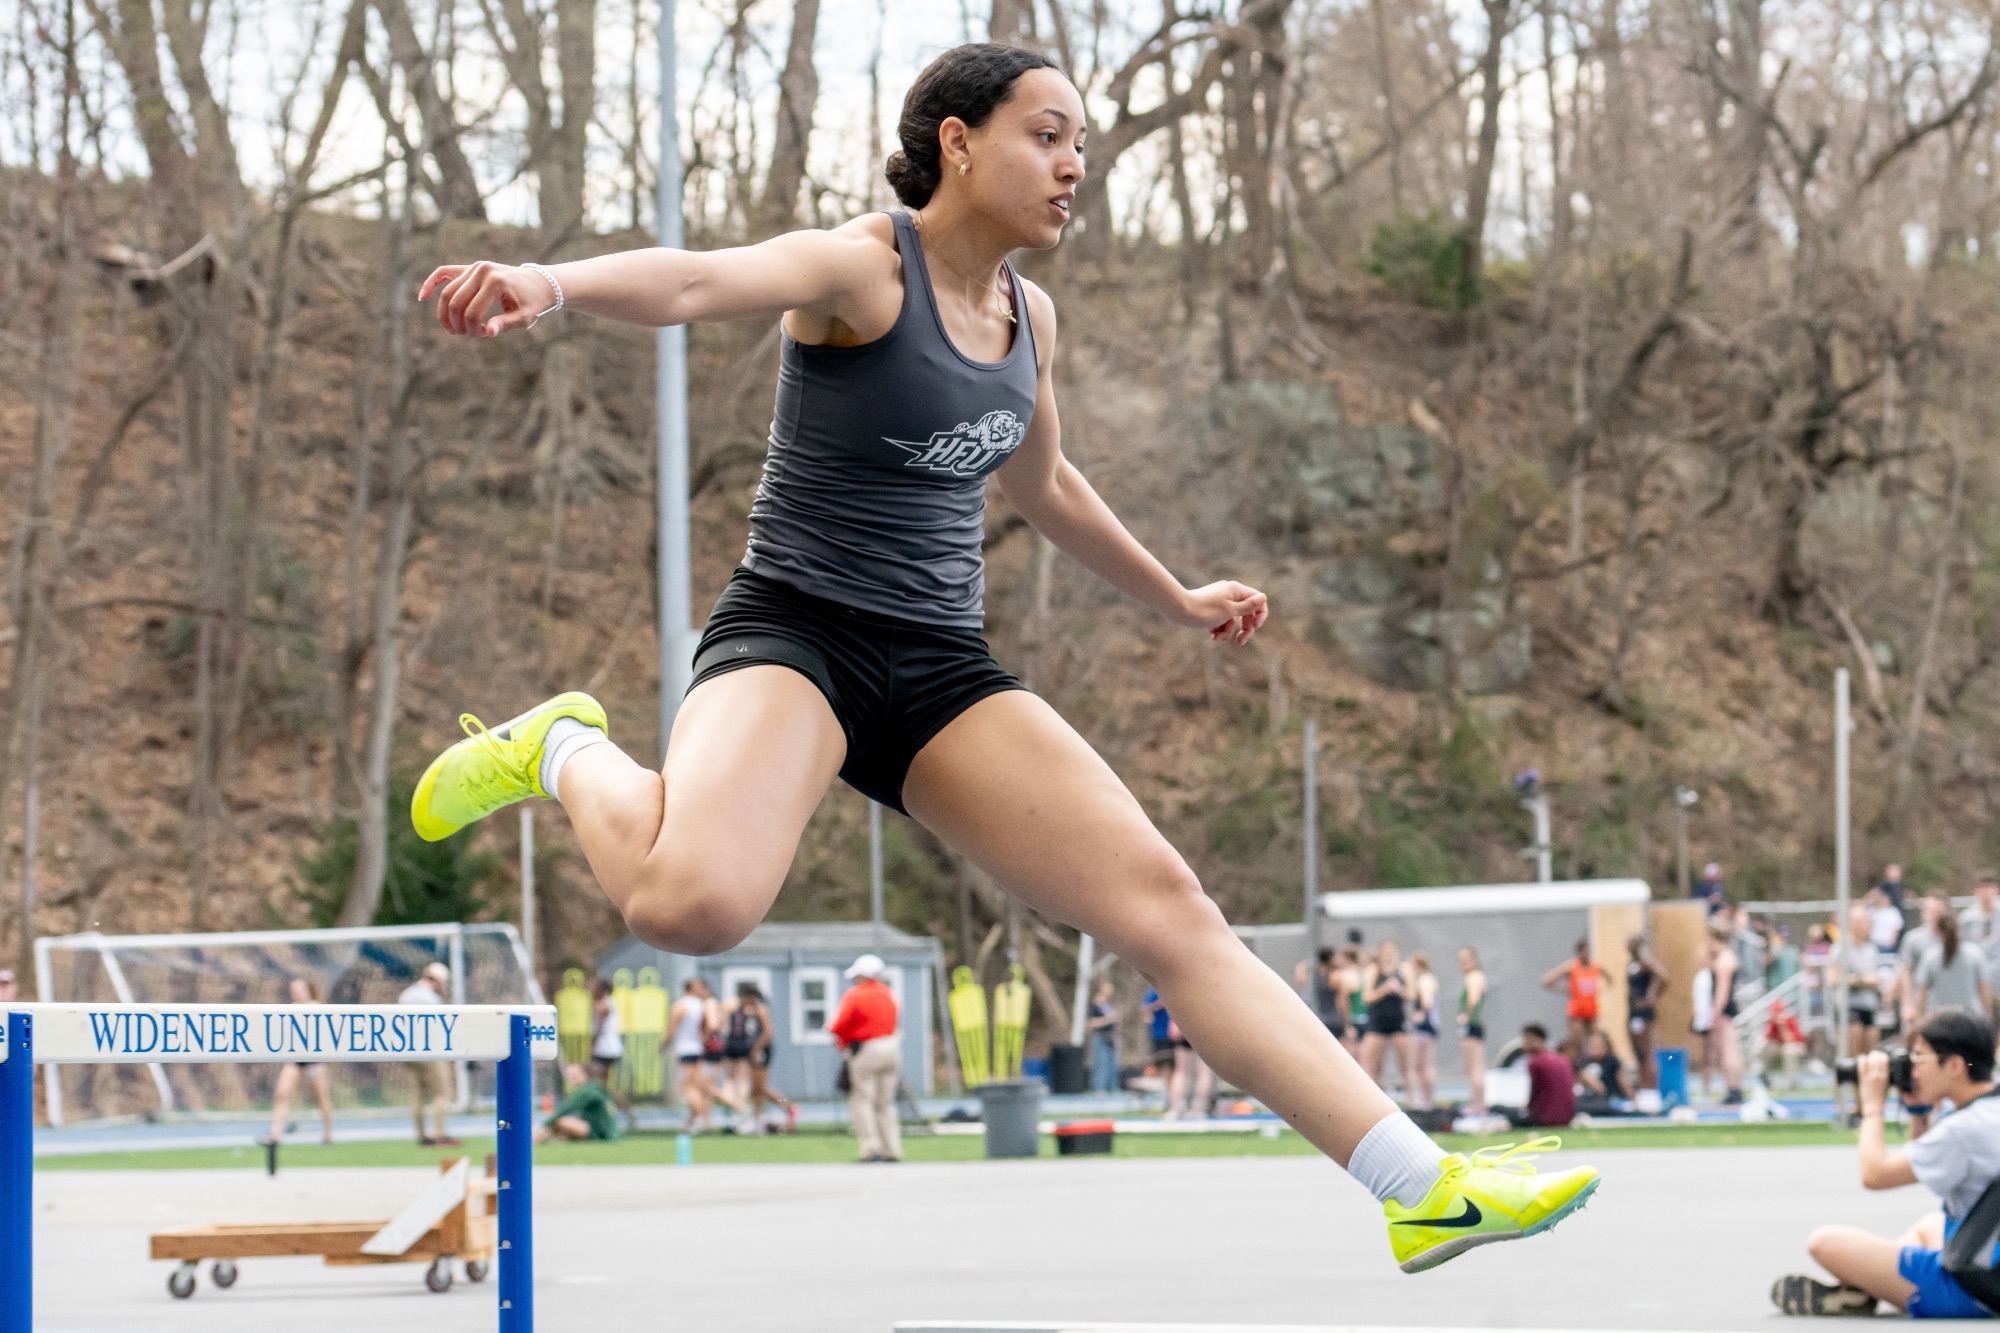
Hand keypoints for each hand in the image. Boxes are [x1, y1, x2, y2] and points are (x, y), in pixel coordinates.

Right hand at [417, 261, 557, 336]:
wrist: (538, 282)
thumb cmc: (532, 302)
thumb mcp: (523, 317)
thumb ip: (505, 324)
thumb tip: (488, 332)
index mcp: (495, 282)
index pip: (472, 312)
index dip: (472, 329)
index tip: (483, 335)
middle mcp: (482, 271)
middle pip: (455, 302)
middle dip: (457, 323)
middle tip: (465, 334)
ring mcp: (474, 267)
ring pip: (448, 292)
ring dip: (445, 314)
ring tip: (453, 329)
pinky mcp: (470, 267)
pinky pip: (444, 273)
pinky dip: (432, 284)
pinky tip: (423, 297)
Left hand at [1178, 580, 1267, 644]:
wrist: (1178, 610)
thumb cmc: (1204, 610)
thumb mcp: (1229, 611)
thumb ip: (1247, 606)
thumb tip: (1263, 597)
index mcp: (1236, 590)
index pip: (1258, 601)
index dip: (1260, 615)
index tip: (1255, 627)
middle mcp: (1229, 593)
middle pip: (1246, 613)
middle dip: (1245, 629)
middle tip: (1240, 642)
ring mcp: (1220, 601)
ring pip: (1233, 619)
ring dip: (1228, 631)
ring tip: (1217, 639)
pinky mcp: (1211, 609)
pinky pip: (1221, 621)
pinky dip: (1219, 629)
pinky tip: (1211, 635)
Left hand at [1858, 1049, 1890, 1113]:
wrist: (1874, 1106)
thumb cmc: (1881, 1097)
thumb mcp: (1887, 1086)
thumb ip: (1885, 1078)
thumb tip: (1883, 1070)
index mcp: (1886, 1077)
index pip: (1884, 1061)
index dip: (1882, 1056)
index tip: (1881, 1055)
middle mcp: (1878, 1076)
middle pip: (1876, 1059)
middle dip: (1876, 1054)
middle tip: (1874, 1054)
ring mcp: (1870, 1077)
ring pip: (1870, 1061)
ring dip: (1870, 1056)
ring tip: (1870, 1056)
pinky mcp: (1863, 1080)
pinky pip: (1862, 1067)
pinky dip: (1862, 1060)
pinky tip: (1862, 1057)